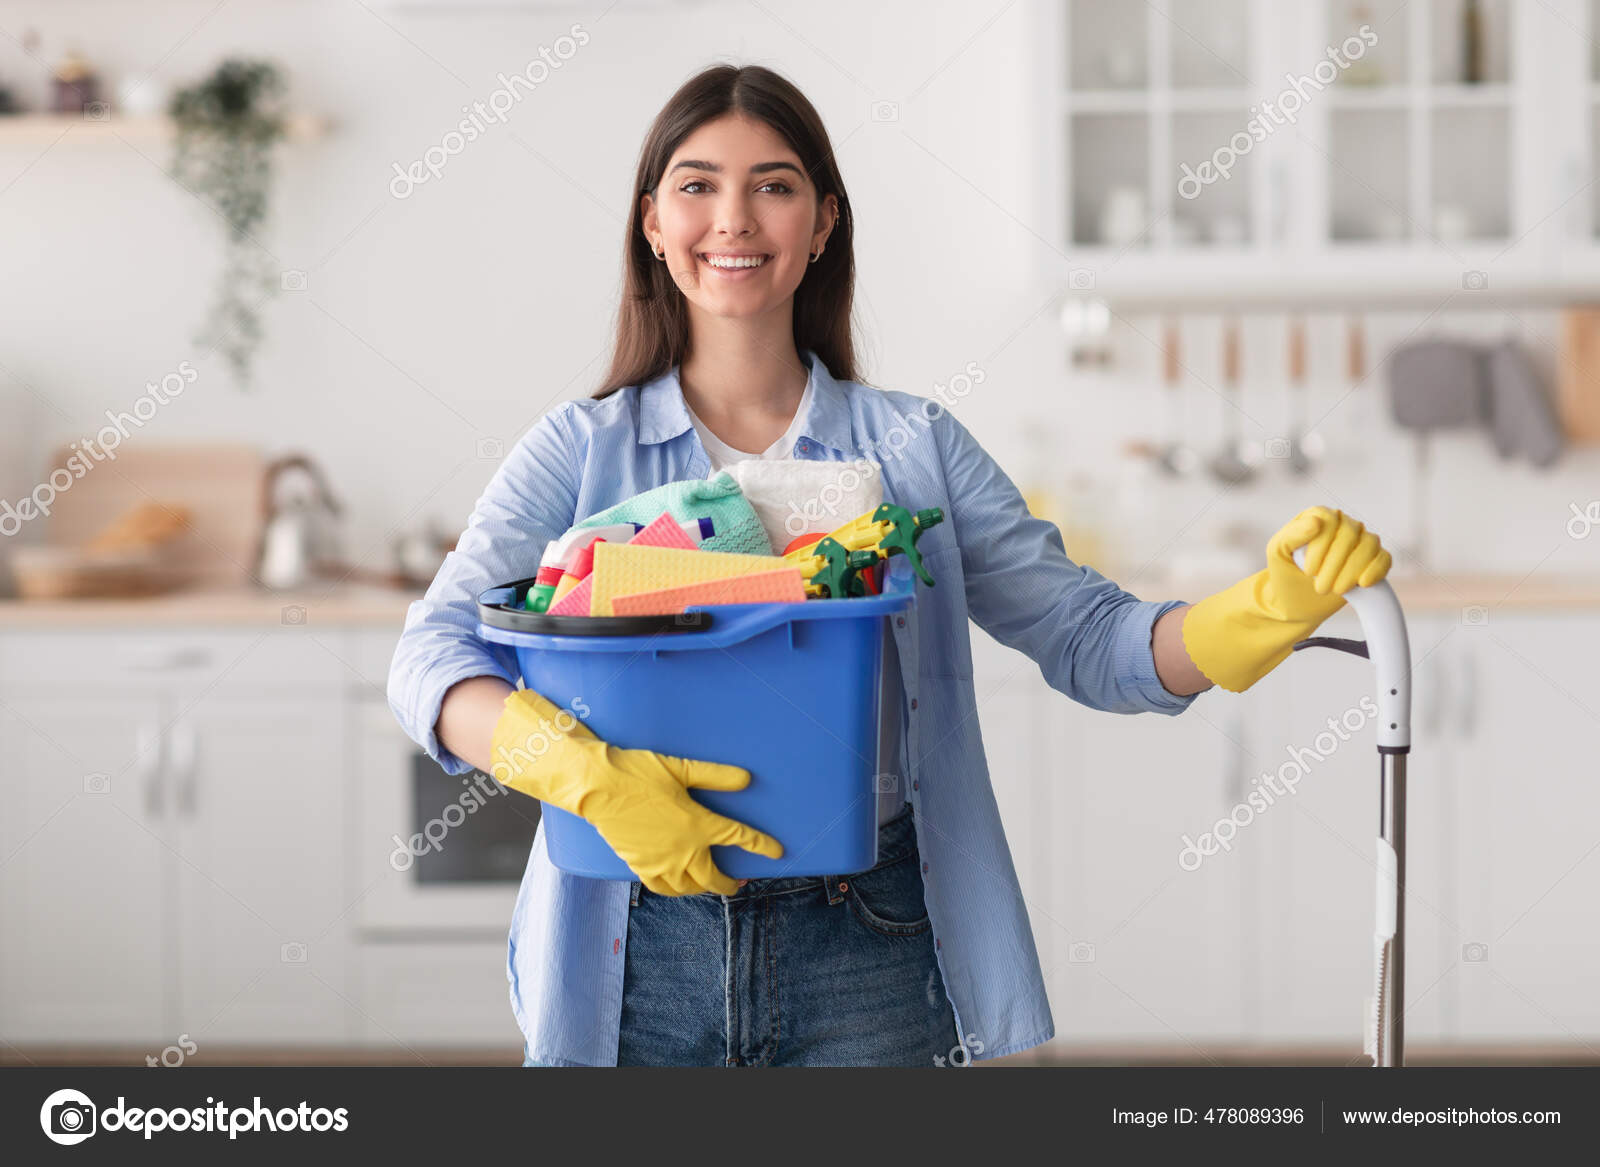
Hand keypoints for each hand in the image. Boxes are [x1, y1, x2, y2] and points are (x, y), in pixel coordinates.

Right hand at [490, 689, 781, 895]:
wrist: (596, 786)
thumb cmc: (638, 772)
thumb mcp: (681, 768)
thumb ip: (716, 776)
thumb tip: (746, 779)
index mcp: (697, 825)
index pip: (739, 838)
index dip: (761, 846)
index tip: (776, 853)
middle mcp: (682, 851)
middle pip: (714, 879)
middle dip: (730, 883)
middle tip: (740, 882)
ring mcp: (660, 862)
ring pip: (690, 888)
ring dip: (704, 888)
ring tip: (711, 884)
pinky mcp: (640, 866)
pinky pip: (664, 889)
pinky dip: (676, 891)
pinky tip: (679, 885)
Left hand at [1181, 506, 1391, 692]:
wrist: (1285, 610)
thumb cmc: (1278, 584)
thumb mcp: (1277, 558)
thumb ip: (1292, 535)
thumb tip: (1316, 520)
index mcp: (1315, 520)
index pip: (1333, 521)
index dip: (1325, 547)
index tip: (1310, 573)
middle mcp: (1339, 529)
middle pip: (1354, 534)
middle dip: (1336, 564)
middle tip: (1319, 587)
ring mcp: (1356, 546)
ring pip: (1370, 546)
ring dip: (1354, 570)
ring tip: (1333, 590)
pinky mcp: (1369, 565)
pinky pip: (1385, 560)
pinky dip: (1378, 571)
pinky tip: (1363, 585)